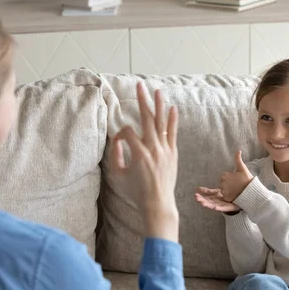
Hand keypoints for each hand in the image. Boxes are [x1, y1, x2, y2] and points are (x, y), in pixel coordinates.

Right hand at [109, 82, 178, 241]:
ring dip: (159, 105)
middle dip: (142, 100)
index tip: (118, 144)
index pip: (127, 132)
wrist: (157, 203)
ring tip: (158, 91)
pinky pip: (172, 133)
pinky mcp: (172, 154)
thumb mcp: (118, 175)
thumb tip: (116, 142)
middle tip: (140, 86)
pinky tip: (172, 108)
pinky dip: (172, 120)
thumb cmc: (136, 192)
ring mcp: (164, 150)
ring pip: (161, 122)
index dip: (119, 135)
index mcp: (138, 153)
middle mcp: (153, 148)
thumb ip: (115, 157)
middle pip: (146, 118)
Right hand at [195, 187, 239, 212]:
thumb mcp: (218, 190)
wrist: (241, 198)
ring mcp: (222, 205)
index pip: (207, 195)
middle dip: (202, 200)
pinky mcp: (228, 208)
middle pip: (208, 201)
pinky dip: (218, 208)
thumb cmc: (230, 194)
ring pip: (213, 205)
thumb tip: (198, 187)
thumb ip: (209, 190)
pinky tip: (215, 207)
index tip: (195, 193)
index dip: (201, 195)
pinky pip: (222, 208)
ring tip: (202, 203)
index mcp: (215, 196)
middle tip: (196, 197)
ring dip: (207, 204)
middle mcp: (217, 201)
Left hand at [218, 150, 252, 201]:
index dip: (230, 178)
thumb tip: (238, 150)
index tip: (236, 179)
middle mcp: (222, 183)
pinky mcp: (226, 198)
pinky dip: (229, 196)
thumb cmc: (247, 179)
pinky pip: (226, 197)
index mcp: (224, 176)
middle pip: (223, 184)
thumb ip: (238, 159)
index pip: (224, 177)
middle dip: (228, 184)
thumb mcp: (242, 168)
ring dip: (229, 190)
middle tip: (237, 185)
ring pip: (224, 190)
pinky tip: (236, 194)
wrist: (252, 190)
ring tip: (236, 190)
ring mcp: (224, 191)